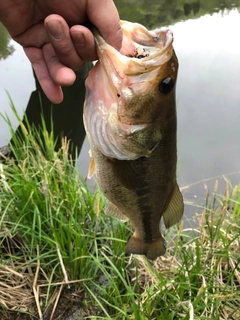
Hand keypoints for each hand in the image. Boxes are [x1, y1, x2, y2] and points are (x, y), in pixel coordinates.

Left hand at [0, 0, 121, 102]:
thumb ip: (109, 23)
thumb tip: (119, 51)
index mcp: (89, 20)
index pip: (99, 48)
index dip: (93, 48)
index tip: (83, 34)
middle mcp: (72, 32)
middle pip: (80, 59)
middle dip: (73, 46)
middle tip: (65, 24)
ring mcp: (51, 40)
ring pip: (62, 65)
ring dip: (59, 53)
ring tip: (49, 26)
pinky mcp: (31, 44)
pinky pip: (41, 68)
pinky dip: (48, 83)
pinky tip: (56, 98)